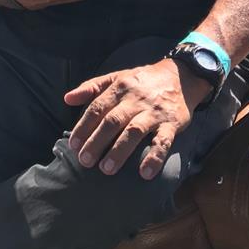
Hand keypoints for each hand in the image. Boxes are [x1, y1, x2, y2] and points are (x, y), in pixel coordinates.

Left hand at [64, 58, 210, 179]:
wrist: (181, 76)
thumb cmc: (142, 81)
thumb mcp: (117, 77)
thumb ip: (92, 87)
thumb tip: (67, 99)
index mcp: (120, 87)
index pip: (97, 107)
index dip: (83, 126)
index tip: (72, 144)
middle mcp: (136, 99)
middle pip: (113, 121)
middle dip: (97, 141)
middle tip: (84, 161)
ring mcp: (154, 112)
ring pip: (134, 131)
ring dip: (119, 151)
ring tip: (106, 169)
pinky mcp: (172, 124)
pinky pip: (163, 141)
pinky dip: (155, 157)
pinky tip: (145, 173)